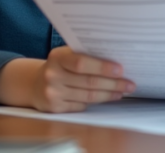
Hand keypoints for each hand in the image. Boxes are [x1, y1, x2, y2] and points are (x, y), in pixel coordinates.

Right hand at [0, 46, 135, 112]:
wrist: (35, 84)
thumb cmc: (59, 66)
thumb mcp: (66, 55)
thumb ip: (85, 55)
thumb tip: (116, 60)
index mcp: (57, 57)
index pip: (82, 63)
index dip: (102, 67)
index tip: (121, 69)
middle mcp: (53, 75)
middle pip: (89, 82)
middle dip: (113, 83)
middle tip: (130, 83)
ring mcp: (53, 93)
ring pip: (88, 96)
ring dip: (109, 94)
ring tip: (123, 91)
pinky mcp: (55, 108)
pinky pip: (82, 106)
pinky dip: (98, 102)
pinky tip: (109, 97)